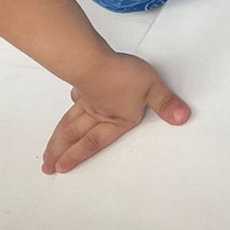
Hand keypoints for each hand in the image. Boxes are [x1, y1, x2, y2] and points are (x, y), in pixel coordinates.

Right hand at [42, 52, 188, 173]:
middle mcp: (98, 114)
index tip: (62, 167)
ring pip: (69, 124)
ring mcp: (87, 101)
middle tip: (48, 167)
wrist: (95, 61)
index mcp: (116, 119)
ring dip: (57, 140)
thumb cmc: (123, 76)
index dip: (79, 155)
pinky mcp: (82, 87)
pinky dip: (65, 114)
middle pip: (77, 136)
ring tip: (47, 154)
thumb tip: (182, 118)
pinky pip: (72, 104)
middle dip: (62, 153)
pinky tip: (63, 118)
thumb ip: (167, 103)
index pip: (96, 142)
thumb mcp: (153, 89)